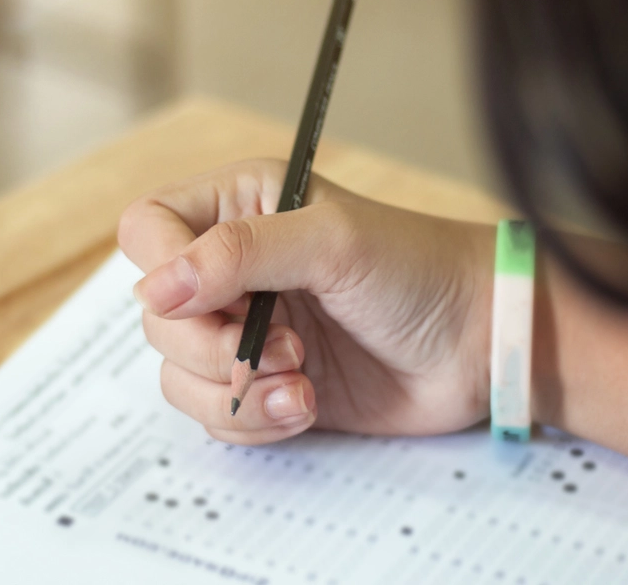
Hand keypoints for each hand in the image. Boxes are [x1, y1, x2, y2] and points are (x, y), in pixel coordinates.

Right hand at [119, 159, 495, 444]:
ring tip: (301, 382)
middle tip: (283, 347)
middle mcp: (233, 267)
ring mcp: (246, 329)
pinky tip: (305, 405)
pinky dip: (254, 420)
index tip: (206, 303)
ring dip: (235, 391)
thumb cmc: (418, 270)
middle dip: (211, 346)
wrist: (479, 342)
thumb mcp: (330, 242)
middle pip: (157, 316)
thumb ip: (238, 254)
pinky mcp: (264, 384)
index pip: (147, 230)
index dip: (161, 271)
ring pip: (179, 373)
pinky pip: (217, 415)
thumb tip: (154, 288)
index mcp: (240, 206)